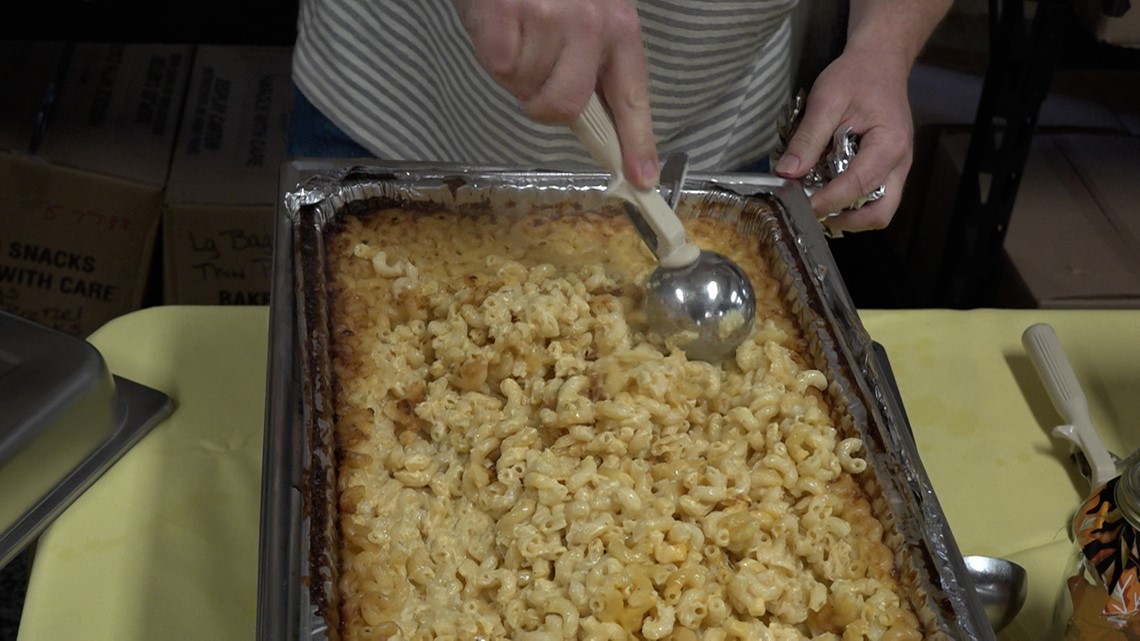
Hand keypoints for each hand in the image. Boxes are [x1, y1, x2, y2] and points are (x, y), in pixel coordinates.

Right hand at [456, 0, 659, 187]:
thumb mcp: (587, 14)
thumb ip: (591, 64)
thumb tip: (587, 119)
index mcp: (619, 27)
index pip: (632, 97)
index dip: (637, 142)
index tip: (642, 178)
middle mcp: (589, 22)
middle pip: (565, 106)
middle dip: (541, 104)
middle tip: (533, 78)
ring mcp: (548, 17)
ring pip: (524, 86)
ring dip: (515, 69)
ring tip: (518, 31)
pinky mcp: (507, 13)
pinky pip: (497, 65)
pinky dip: (491, 53)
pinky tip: (500, 23)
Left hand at [773, 46, 914, 231]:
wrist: (880, 60)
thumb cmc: (856, 75)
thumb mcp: (826, 100)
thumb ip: (808, 138)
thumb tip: (786, 173)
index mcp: (889, 144)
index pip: (857, 185)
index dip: (827, 202)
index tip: (799, 207)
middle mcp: (901, 162)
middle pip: (879, 212)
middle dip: (844, 220)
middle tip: (811, 211)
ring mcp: (898, 168)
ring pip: (879, 210)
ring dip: (848, 215)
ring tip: (817, 202)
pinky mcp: (890, 169)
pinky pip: (876, 197)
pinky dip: (852, 202)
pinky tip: (828, 190)